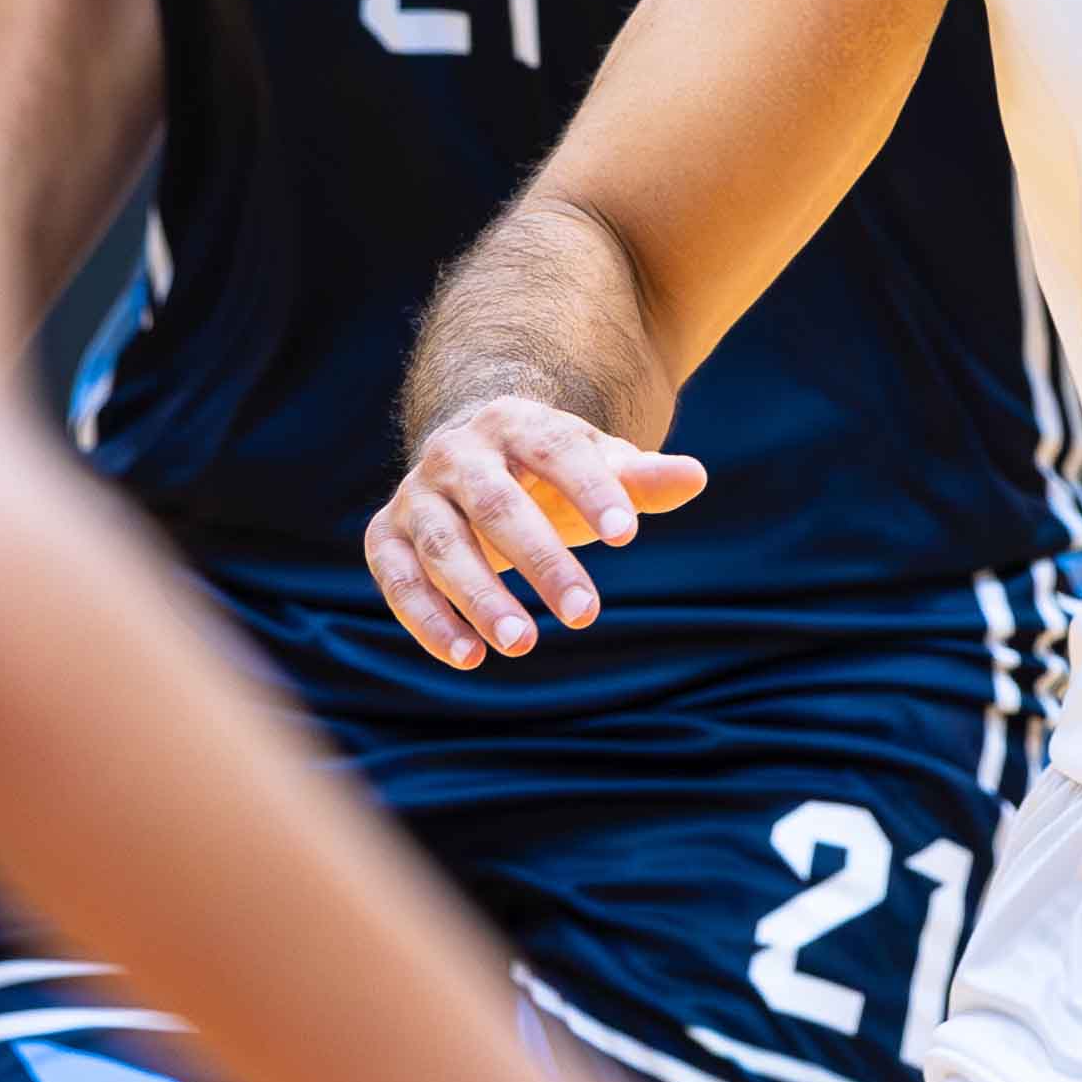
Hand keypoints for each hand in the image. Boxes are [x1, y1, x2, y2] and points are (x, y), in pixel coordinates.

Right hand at [366, 397, 708, 669]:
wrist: (467, 459)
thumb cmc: (546, 473)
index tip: (629, 538)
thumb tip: (695, 477)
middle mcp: (456, 453)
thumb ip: (638, 480)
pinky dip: (427, 621)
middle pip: (497, 505)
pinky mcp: (386, 536)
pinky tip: (468, 658)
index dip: (591, 491)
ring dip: (481, 597)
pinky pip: (399, 580)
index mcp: (514, 423)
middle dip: (541, 561)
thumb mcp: (593, 468)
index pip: (555, 452)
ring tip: (523, 644)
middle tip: (586, 613)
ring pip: (445, 547)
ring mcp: (415, 495)